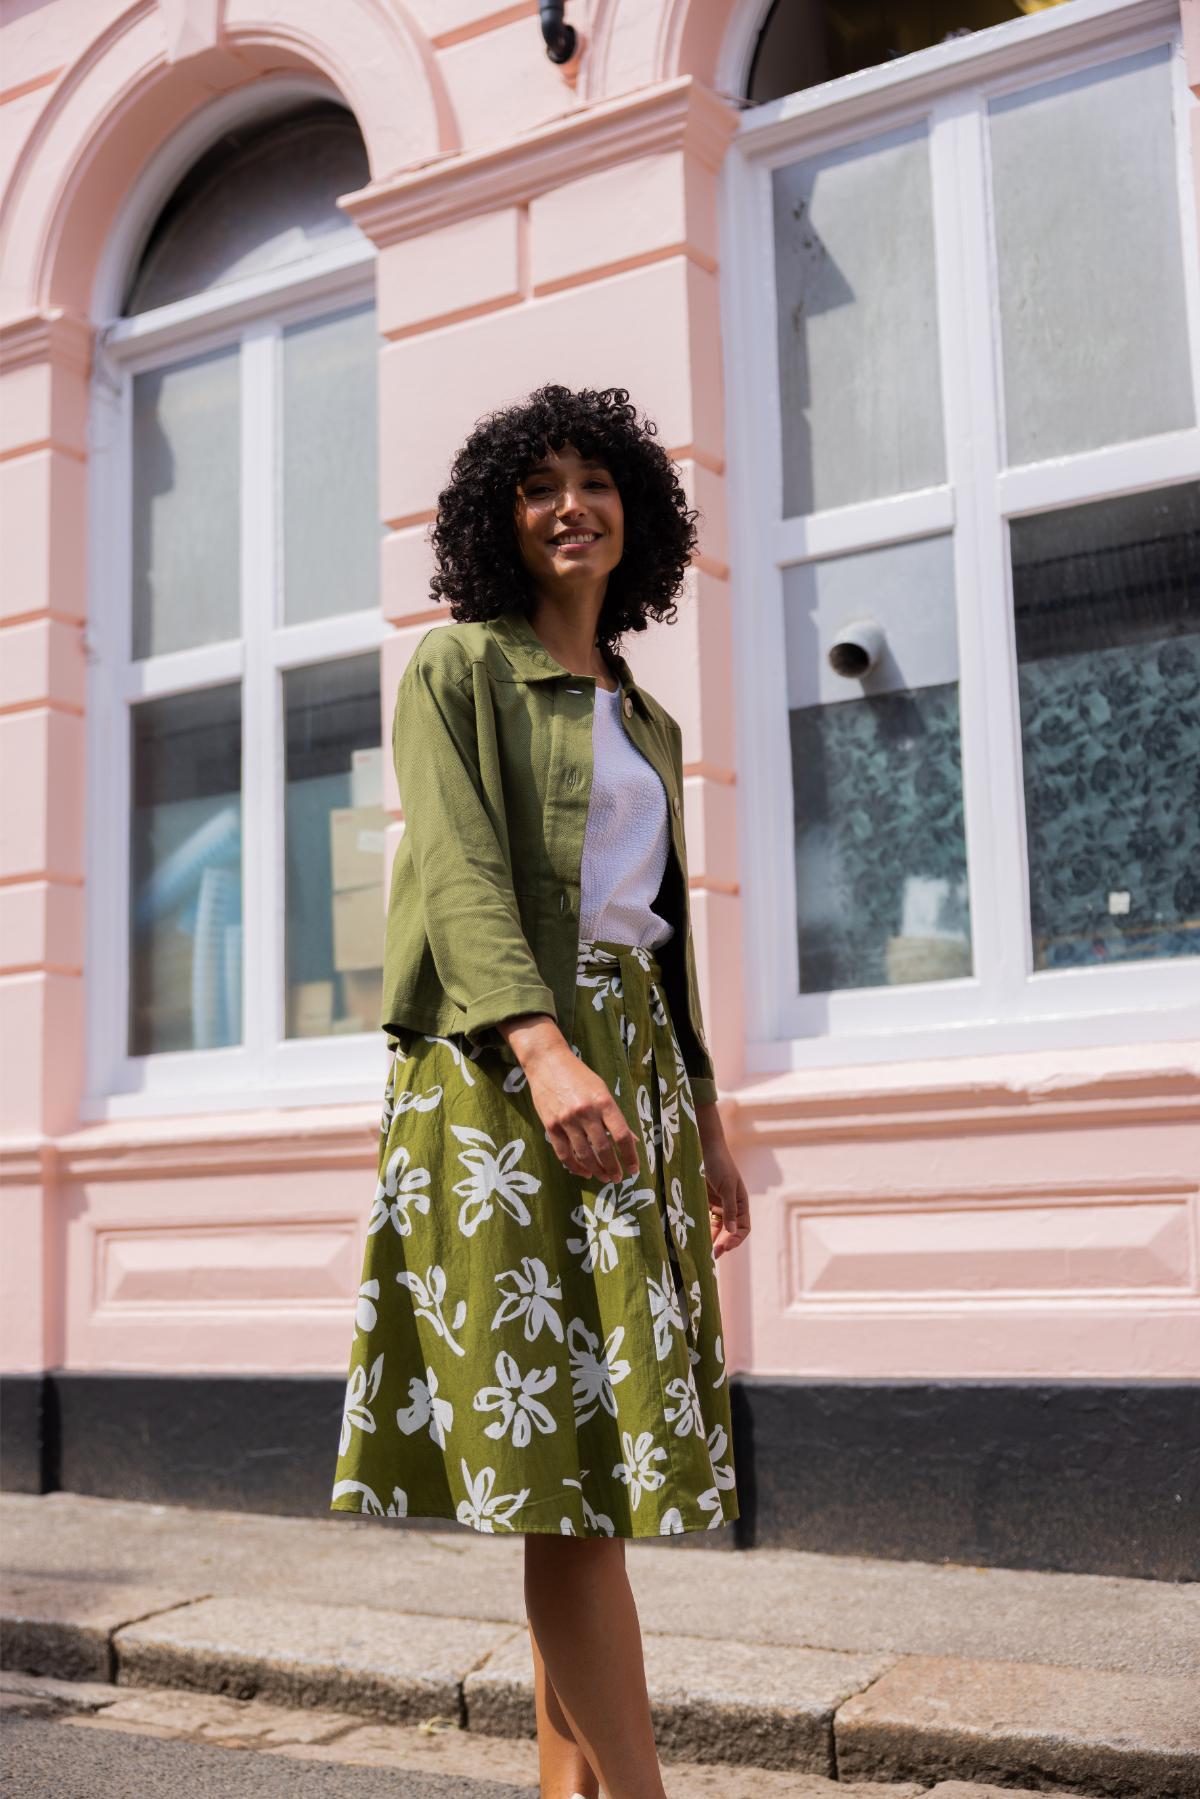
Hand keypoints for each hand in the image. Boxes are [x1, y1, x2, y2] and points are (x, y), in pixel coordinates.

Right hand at [500, 1014, 640, 1184]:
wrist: (548, 1063)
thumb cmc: (579, 1076)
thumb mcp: (602, 1090)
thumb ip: (615, 1116)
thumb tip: (631, 1140)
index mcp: (604, 1102)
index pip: (621, 1135)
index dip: (630, 1155)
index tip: (634, 1169)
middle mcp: (586, 1113)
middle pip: (603, 1149)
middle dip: (613, 1168)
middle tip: (618, 1178)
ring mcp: (567, 1120)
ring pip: (584, 1155)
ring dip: (596, 1170)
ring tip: (604, 1177)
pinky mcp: (551, 1126)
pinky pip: (564, 1153)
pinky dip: (575, 1167)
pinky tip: (584, 1172)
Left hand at [696, 1104, 750, 1258]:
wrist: (702, 1145)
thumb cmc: (719, 1163)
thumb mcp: (727, 1186)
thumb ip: (730, 1209)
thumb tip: (733, 1232)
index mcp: (741, 1203)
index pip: (743, 1228)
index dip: (736, 1239)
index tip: (725, 1248)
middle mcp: (729, 1206)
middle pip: (728, 1232)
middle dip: (721, 1244)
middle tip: (711, 1256)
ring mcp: (716, 1204)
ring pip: (714, 1229)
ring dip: (710, 1240)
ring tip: (700, 1251)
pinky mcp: (702, 1201)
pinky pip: (702, 1220)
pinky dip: (699, 1229)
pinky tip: (692, 1237)